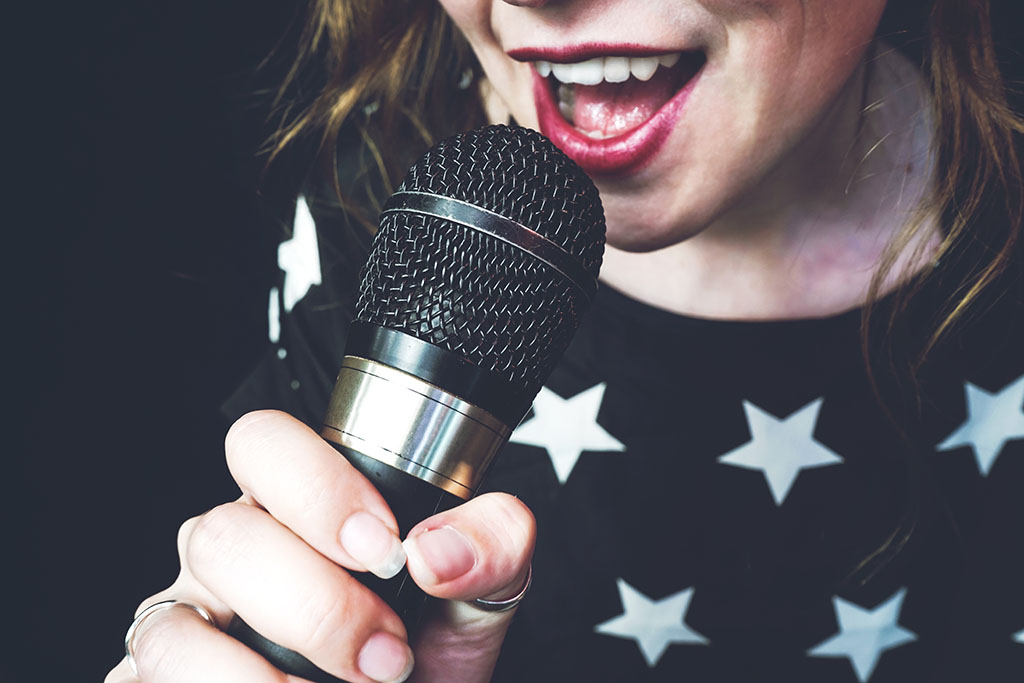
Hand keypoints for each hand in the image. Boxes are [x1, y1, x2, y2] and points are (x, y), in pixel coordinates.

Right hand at [105, 410, 534, 682]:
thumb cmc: (430, 643)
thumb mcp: (481, 591)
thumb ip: (492, 544)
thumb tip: (436, 550)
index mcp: (299, 504)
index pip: (262, 443)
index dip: (317, 488)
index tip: (385, 549)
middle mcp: (233, 550)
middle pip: (223, 535)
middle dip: (316, 605)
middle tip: (388, 652)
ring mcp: (189, 619)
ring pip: (175, 627)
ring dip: (265, 670)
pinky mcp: (161, 678)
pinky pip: (152, 677)